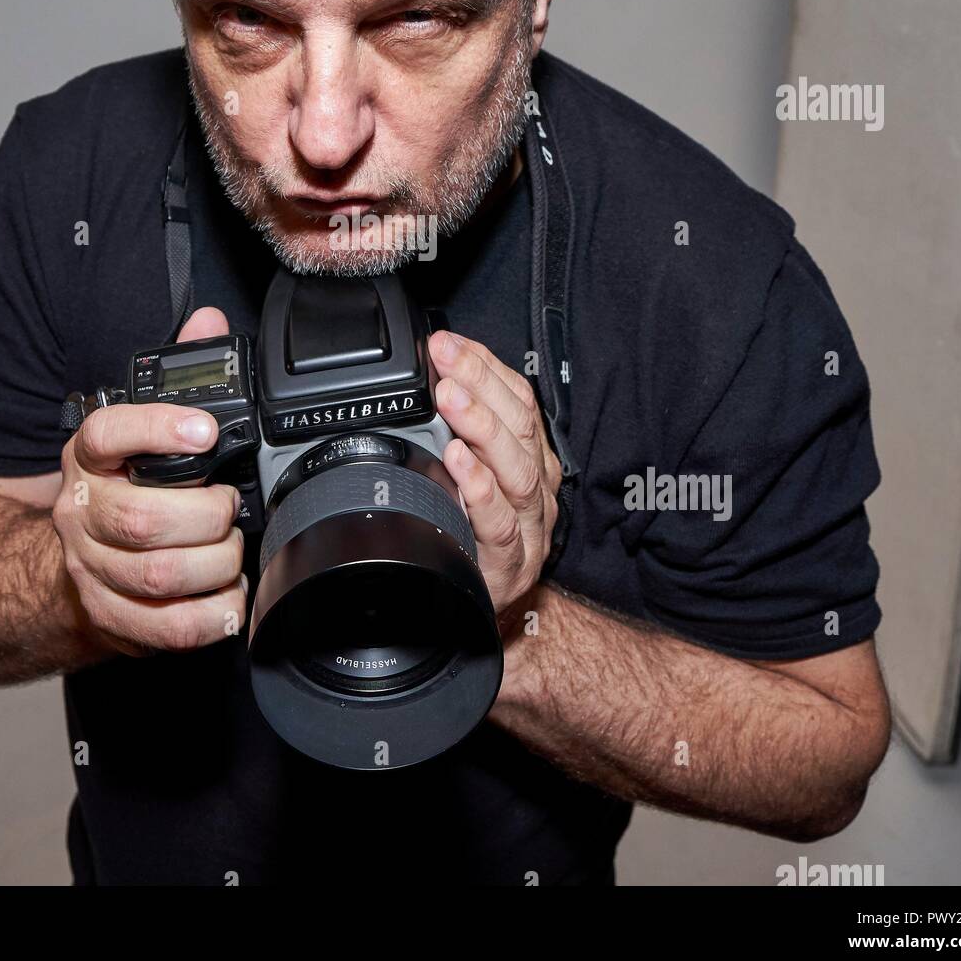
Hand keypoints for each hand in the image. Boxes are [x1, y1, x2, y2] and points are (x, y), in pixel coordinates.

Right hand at [53, 306, 247, 656]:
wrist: (71, 562)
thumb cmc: (124, 486)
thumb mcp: (142, 428)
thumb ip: (178, 375)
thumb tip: (209, 322)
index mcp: (90, 456)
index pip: (109, 434)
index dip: (158, 429)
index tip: (205, 431)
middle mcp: (82, 511)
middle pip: (144, 520)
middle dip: (208, 517)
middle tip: (230, 508)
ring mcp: (90, 568)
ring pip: (157, 576)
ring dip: (213, 565)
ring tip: (230, 552)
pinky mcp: (108, 616)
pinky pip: (163, 627)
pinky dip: (209, 617)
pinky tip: (227, 598)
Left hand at [427, 330, 562, 624]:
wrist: (484, 618)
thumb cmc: (473, 540)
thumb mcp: (468, 478)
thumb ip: (454, 434)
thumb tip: (425, 379)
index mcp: (527, 458)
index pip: (517, 399)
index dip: (484, 366)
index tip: (447, 342)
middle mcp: (534, 488)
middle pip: (519, 427)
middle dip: (481, 385)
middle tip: (445, 358)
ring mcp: (528, 527)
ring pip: (517, 470)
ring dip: (483, 428)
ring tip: (451, 399)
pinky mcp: (511, 565)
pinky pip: (501, 524)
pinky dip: (481, 490)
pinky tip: (459, 465)